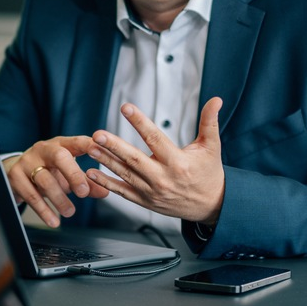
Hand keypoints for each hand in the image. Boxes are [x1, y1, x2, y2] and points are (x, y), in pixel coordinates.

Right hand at [5, 136, 109, 227]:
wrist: (14, 171)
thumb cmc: (48, 170)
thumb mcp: (68, 173)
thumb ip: (87, 182)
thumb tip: (105, 192)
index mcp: (60, 144)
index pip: (77, 142)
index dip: (89, 146)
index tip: (100, 152)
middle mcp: (43, 149)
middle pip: (59, 156)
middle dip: (73, 174)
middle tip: (83, 192)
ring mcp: (27, 161)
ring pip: (45, 179)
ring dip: (59, 198)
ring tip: (70, 212)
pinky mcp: (15, 177)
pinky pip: (31, 195)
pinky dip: (44, 210)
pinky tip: (54, 220)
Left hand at [84, 97, 225, 224]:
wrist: (211, 205)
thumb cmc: (209, 173)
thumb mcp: (212, 147)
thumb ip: (210, 122)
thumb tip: (216, 99)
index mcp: (178, 162)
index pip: (155, 138)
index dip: (139, 122)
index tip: (126, 108)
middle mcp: (163, 178)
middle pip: (134, 159)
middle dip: (114, 146)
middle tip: (97, 134)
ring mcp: (152, 192)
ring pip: (125, 174)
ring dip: (106, 161)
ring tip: (91, 148)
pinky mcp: (146, 202)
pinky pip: (123, 192)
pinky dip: (106, 183)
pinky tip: (92, 173)